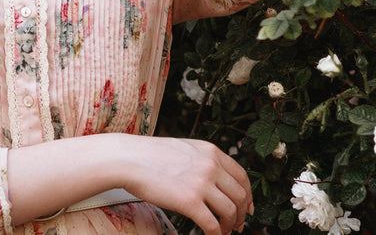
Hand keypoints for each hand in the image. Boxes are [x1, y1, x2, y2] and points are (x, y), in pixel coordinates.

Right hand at [119, 135, 253, 233]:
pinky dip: (215, 234)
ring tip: (223, 231)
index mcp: (211, 152)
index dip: (248, 195)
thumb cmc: (149, 156)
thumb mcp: (184, 149)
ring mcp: (201, 183)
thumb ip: (202, 160)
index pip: (241, 176)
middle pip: (240, 195)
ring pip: (230, 211)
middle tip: (236, 224)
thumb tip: (215, 179)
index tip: (247, 207)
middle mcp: (210, 166)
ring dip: (229, 225)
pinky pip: (212, 224)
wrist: (127, 159)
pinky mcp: (189, 201)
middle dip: (241, 214)